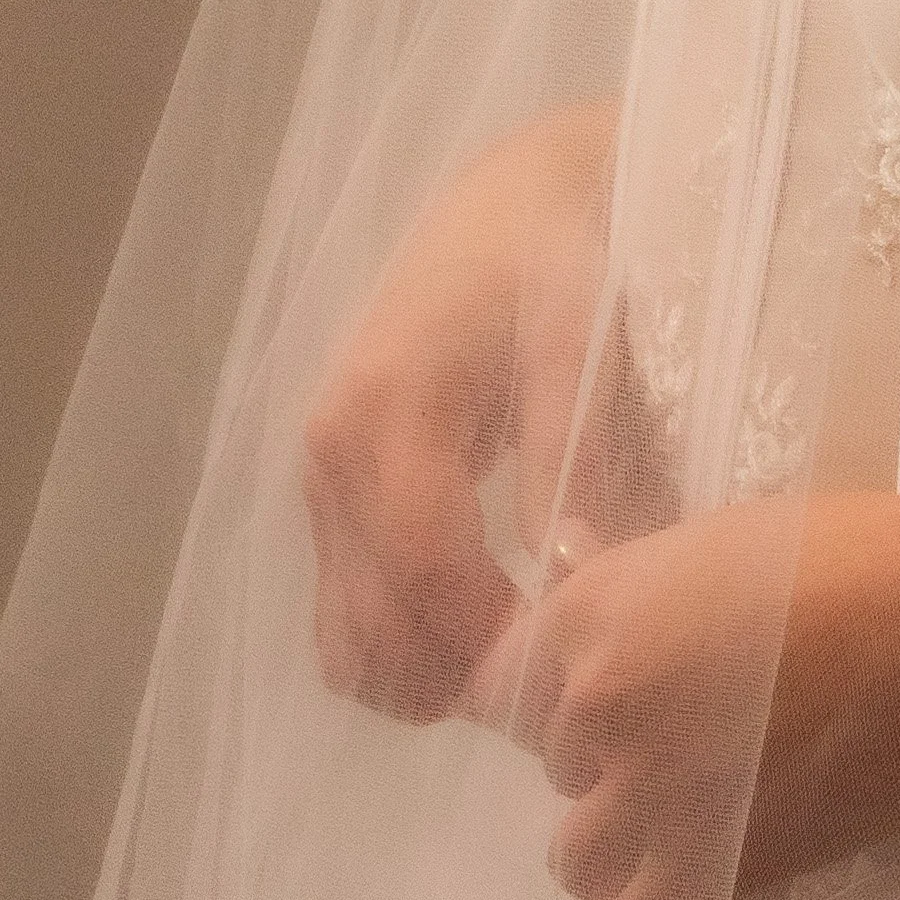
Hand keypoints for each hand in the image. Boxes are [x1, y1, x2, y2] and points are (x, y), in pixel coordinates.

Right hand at [301, 104, 631, 720]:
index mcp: (387, 412)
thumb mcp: (579, 336)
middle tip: (548, 698)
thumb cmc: (555, 259)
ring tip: (516, 683)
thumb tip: (578, 564)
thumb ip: (573, 449)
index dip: (492, 638)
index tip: (564, 671)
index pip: (428, 569)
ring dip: (420, 676)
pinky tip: (471, 653)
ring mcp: (320, 476)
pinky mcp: (330, 490)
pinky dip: (394, 648)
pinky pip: (341, 603)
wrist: (508, 201)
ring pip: (344, 629)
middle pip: (373, 618)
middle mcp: (332, 452)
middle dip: (457, 675)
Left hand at [465, 483, 899, 899]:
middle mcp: (597, 706)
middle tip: (686, 741)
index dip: (551, 695)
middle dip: (603, 761)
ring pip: (579, 854)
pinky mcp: (714, 869)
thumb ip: (632, 588)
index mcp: (592, 609)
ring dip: (617, 843)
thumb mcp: (722, 543)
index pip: (502, 683)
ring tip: (674, 829)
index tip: (595, 701)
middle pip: (551, 766)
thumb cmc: (860, 556)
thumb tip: (567, 576)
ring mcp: (652, 796)